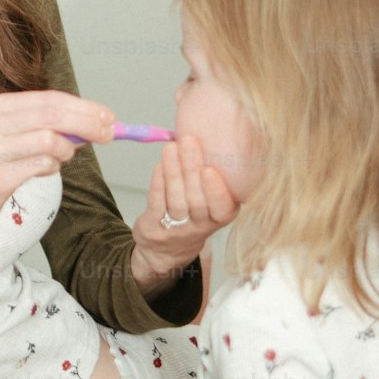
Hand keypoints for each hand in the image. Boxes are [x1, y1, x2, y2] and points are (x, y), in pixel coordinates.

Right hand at [0, 90, 113, 241]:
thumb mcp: (8, 137)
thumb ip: (42, 126)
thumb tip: (88, 123)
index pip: (50, 99)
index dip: (84, 107)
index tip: (107, 117)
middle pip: (54, 115)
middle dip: (89, 123)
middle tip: (109, 133)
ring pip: (51, 140)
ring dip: (67, 151)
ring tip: (62, 159)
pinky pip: (41, 165)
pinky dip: (52, 168)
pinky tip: (45, 170)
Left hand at [130, 135, 237, 294]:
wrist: (169, 247)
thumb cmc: (194, 210)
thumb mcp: (212, 198)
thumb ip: (214, 172)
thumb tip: (213, 131)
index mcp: (221, 217)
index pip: (222, 208)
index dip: (215, 190)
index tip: (209, 169)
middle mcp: (201, 227)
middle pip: (196, 199)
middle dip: (190, 167)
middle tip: (188, 141)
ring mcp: (177, 230)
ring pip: (175, 200)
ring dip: (173, 170)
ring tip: (171, 147)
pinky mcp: (156, 228)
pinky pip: (156, 202)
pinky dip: (158, 182)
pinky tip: (160, 164)